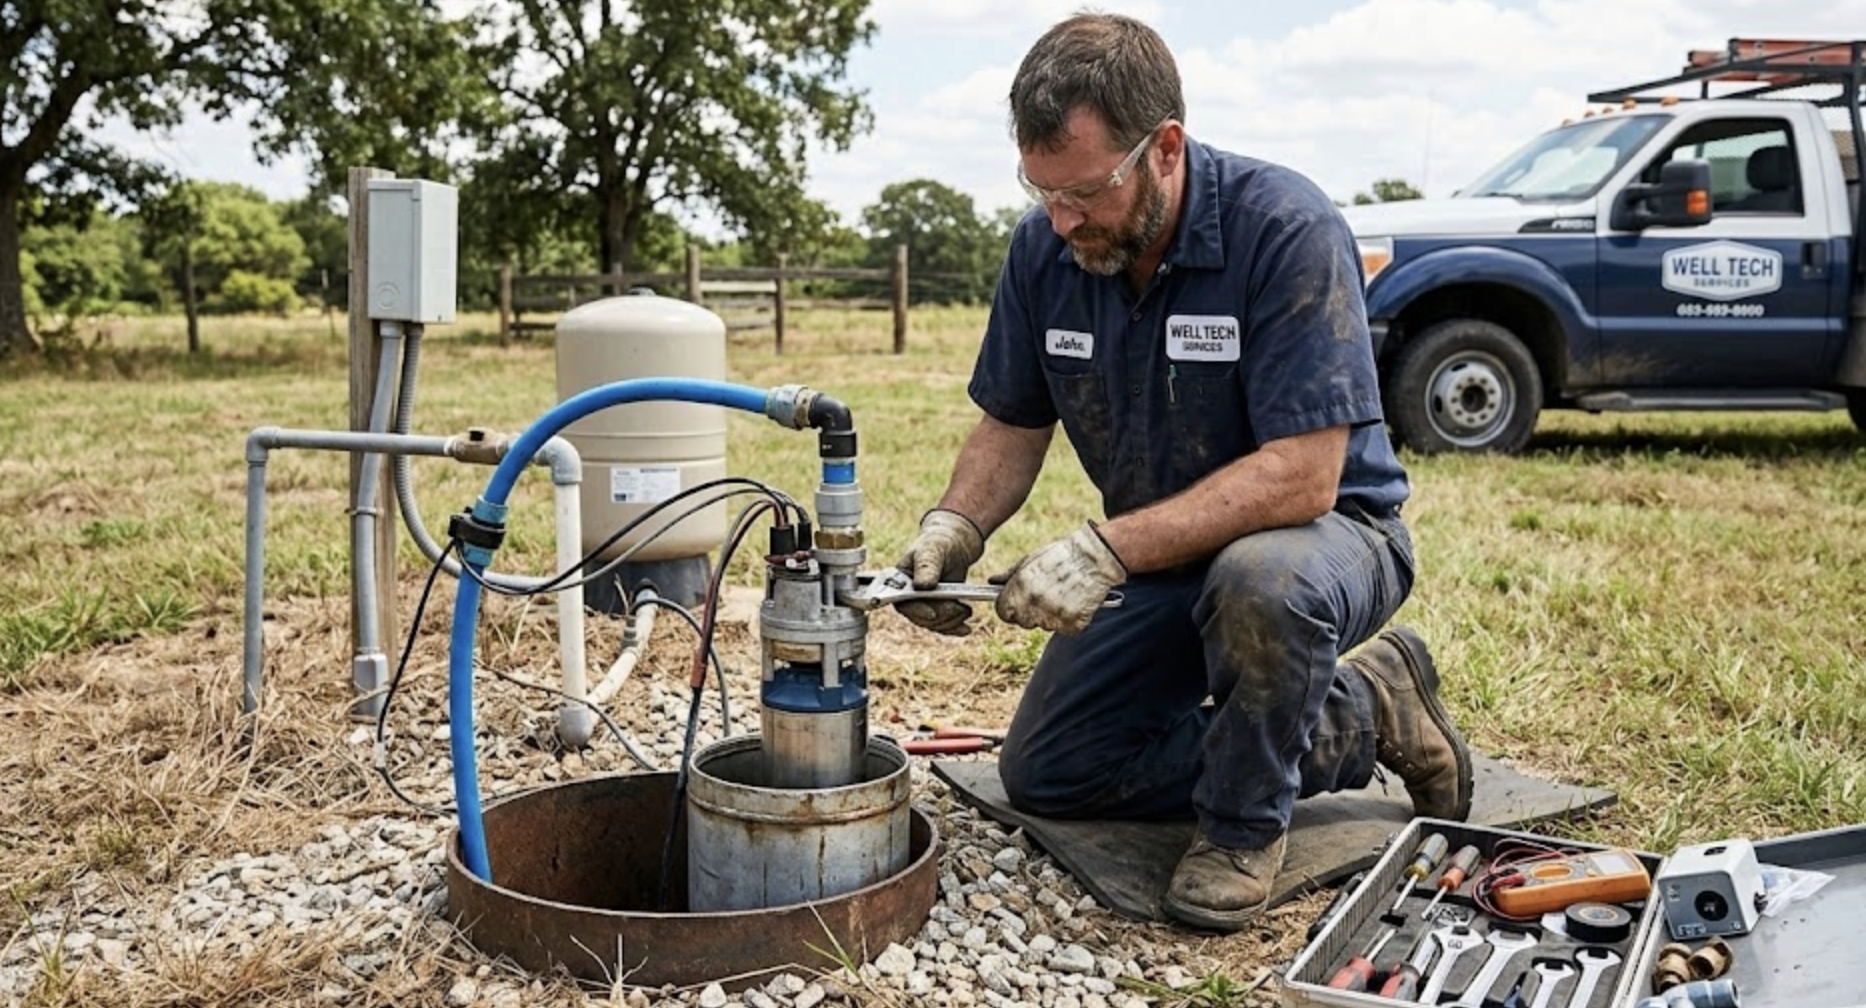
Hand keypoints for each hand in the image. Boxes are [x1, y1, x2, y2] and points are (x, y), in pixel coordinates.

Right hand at [894, 509, 985, 635]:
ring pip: (933, 623)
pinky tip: (966, 629)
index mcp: (899, 582)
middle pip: (920, 617)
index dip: (917, 611)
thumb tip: (921, 586)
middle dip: (941, 616)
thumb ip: (926, 567)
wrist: (954, 545)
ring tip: (966, 610)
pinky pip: (943, 625)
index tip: (933, 613)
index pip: (903, 603)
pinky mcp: (938, 608)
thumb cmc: (937, 543)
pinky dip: (955, 627)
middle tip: (960, 608)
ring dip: (951, 621)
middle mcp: (908, 596)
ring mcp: (924, 604)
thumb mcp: (931, 551)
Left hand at [991, 522, 1126, 633]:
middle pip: (1023, 622)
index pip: (1003, 612)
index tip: (1015, 604)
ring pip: (1044, 625)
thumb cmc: (1061, 556)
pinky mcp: (1073, 625)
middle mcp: (1035, 604)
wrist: (1094, 559)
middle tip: (1044, 596)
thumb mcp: (1031, 560)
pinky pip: (1064, 629)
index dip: (1008, 609)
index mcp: (1022, 587)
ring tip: (1062, 595)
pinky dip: (1068, 620)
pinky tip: (1073, 602)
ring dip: (1050, 616)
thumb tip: (992, 582)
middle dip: (1029, 613)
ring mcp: (1054, 616)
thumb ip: (1010, 576)